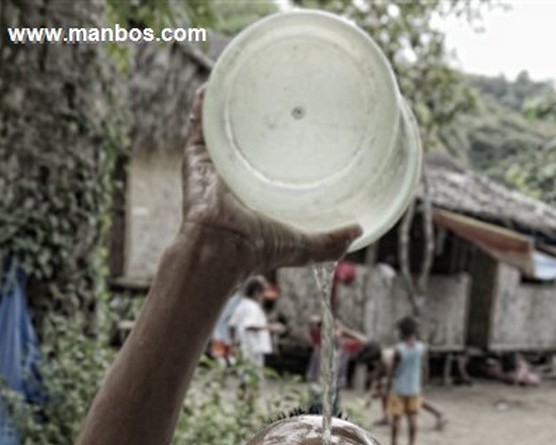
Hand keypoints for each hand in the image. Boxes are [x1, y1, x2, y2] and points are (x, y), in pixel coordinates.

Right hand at [181, 89, 360, 274]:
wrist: (223, 248)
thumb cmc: (258, 250)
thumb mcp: (303, 245)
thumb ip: (330, 241)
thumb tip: (357, 230)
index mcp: (259, 195)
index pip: (272, 164)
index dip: (284, 147)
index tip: (300, 126)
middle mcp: (237, 179)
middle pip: (249, 142)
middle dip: (258, 121)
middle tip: (275, 97)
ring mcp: (216, 167)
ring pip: (224, 130)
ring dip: (231, 107)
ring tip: (243, 82)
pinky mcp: (197, 160)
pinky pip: (199, 126)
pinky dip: (203, 106)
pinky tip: (211, 86)